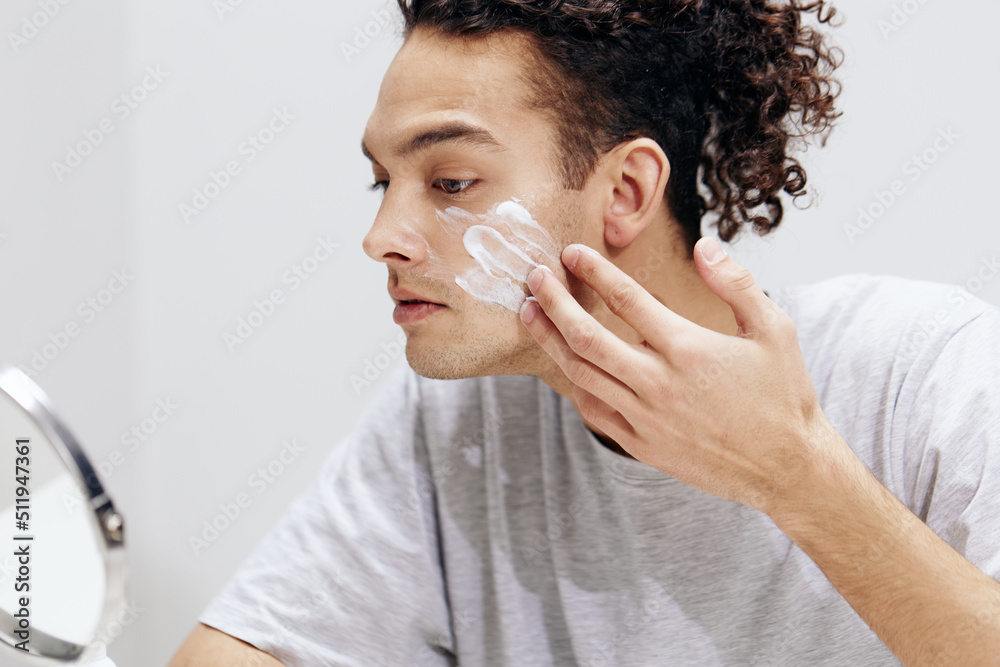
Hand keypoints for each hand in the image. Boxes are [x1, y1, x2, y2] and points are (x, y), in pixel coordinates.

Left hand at [519, 238, 842, 514]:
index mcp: (689, 349)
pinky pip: (593, 410)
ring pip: (581, 373)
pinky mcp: (641, 445)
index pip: (627, 299)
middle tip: (533, 277)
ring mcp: (645, 417)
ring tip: (530, 313)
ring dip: (550, 340)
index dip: (594, 270)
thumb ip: (736, 283)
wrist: (786, 467)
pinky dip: (573, 383)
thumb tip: (703, 245)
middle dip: (553, 302)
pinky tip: (563, 362)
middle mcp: (659, 383)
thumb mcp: (774, 329)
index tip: (572, 252)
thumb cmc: (783, 395)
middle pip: (586, 336)